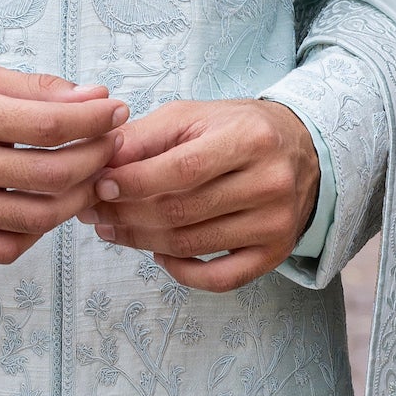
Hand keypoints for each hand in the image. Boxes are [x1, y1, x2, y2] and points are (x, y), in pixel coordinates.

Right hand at [0, 67, 126, 262]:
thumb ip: (36, 89)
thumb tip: (95, 97)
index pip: (50, 124)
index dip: (94, 120)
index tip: (114, 112)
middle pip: (52, 174)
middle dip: (95, 159)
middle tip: (109, 147)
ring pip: (39, 217)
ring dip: (77, 199)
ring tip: (88, 179)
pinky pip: (9, 248)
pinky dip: (39, 232)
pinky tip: (47, 209)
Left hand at [90, 97, 319, 291]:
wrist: (301, 151)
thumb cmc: (237, 130)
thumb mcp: (193, 116)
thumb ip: (146, 136)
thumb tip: (100, 160)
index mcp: (250, 139)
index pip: (182, 169)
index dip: (135, 182)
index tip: (100, 186)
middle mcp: (269, 183)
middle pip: (183, 211)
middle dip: (128, 214)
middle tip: (94, 212)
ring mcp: (274, 223)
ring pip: (193, 245)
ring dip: (142, 242)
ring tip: (112, 229)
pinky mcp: (275, 254)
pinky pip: (220, 279)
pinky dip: (182, 273)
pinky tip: (159, 256)